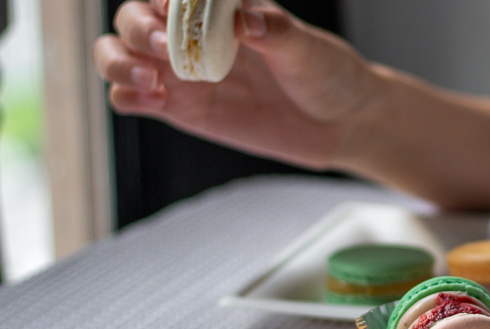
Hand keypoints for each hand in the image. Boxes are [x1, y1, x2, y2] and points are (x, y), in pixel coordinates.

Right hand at [92, 0, 379, 169]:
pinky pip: (133, 98)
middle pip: (133, 19)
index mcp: (220, 7)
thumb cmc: (327, 74)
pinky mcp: (183, 108)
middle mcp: (193, 34)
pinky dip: (127, 96)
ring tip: (149, 80)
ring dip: (118, 62)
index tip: (171, 14)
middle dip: (137, 30)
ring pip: (119, 54)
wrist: (340, 124)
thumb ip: (275, 31)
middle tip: (163, 50)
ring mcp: (183, 72)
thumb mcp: (308, 50)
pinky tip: (151, 101)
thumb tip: (245, 19)